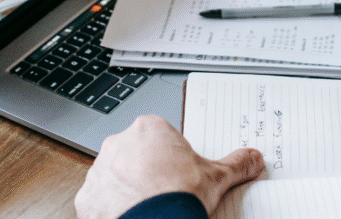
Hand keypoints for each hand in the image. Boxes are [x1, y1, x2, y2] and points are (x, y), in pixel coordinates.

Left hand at [74, 115, 264, 218]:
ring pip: (115, 176)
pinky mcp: (87, 197)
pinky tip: (131, 217)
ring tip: (148, 207)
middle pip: (136, 154)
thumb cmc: (179, 197)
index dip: (172, 158)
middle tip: (166, 192)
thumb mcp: (215, 178)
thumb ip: (236, 163)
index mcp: (149, 129)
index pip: (160, 139)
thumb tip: (253, 158)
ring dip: (127, 188)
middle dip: (148, 172)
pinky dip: (111, 209)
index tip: (180, 174)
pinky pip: (99, 199)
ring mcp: (100, 170)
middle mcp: (119, 143)